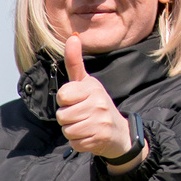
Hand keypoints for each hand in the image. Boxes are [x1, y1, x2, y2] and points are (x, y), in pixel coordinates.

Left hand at [56, 36, 136, 162]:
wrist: (118, 131)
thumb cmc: (97, 104)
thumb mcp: (87, 82)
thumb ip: (75, 62)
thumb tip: (72, 37)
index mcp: (92, 88)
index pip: (62, 95)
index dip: (65, 100)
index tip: (75, 100)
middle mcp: (98, 103)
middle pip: (62, 115)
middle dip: (67, 118)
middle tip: (80, 115)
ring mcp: (100, 122)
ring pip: (67, 130)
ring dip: (71, 130)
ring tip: (85, 124)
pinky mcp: (99, 139)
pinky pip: (74, 142)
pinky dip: (78, 142)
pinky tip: (89, 135)